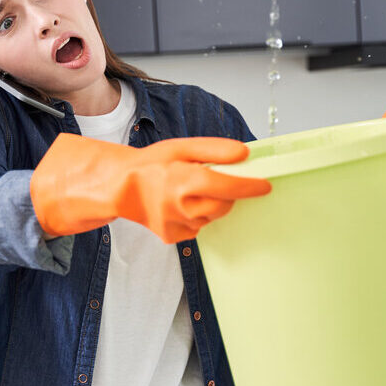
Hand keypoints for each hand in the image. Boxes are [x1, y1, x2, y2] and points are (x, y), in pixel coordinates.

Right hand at [30, 134, 271, 243]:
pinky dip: (197, 216)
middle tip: (214, 179)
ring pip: (212, 217)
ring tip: (191, 191)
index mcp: (183, 181)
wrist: (120, 188)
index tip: (265, 185)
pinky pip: (198, 227)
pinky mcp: (173, 237)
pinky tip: (181, 205)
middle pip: (224, 204)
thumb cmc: (151, 165)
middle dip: (227, 193)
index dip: (250, 186)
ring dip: (211, 204)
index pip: (228, 186)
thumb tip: (244, 154)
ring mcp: (176, 225)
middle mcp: (180, 207)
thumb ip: (214, 150)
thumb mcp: (182, 147)